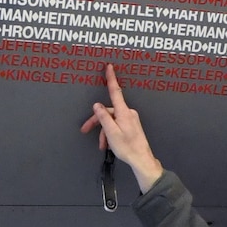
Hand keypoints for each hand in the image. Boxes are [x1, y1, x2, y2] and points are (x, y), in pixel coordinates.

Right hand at [80, 64, 163, 191]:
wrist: (141, 159)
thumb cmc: (128, 147)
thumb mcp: (111, 133)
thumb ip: (103, 118)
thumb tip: (97, 106)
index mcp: (123, 113)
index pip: (115, 91)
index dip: (111, 79)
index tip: (109, 67)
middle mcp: (128, 113)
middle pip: (108, 112)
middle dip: (97, 121)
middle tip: (85, 129)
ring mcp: (130, 119)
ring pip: (111, 120)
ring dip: (104, 131)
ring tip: (102, 144)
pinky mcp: (131, 125)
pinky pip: (116, 125)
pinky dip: (110, 133)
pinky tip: (108, 143)